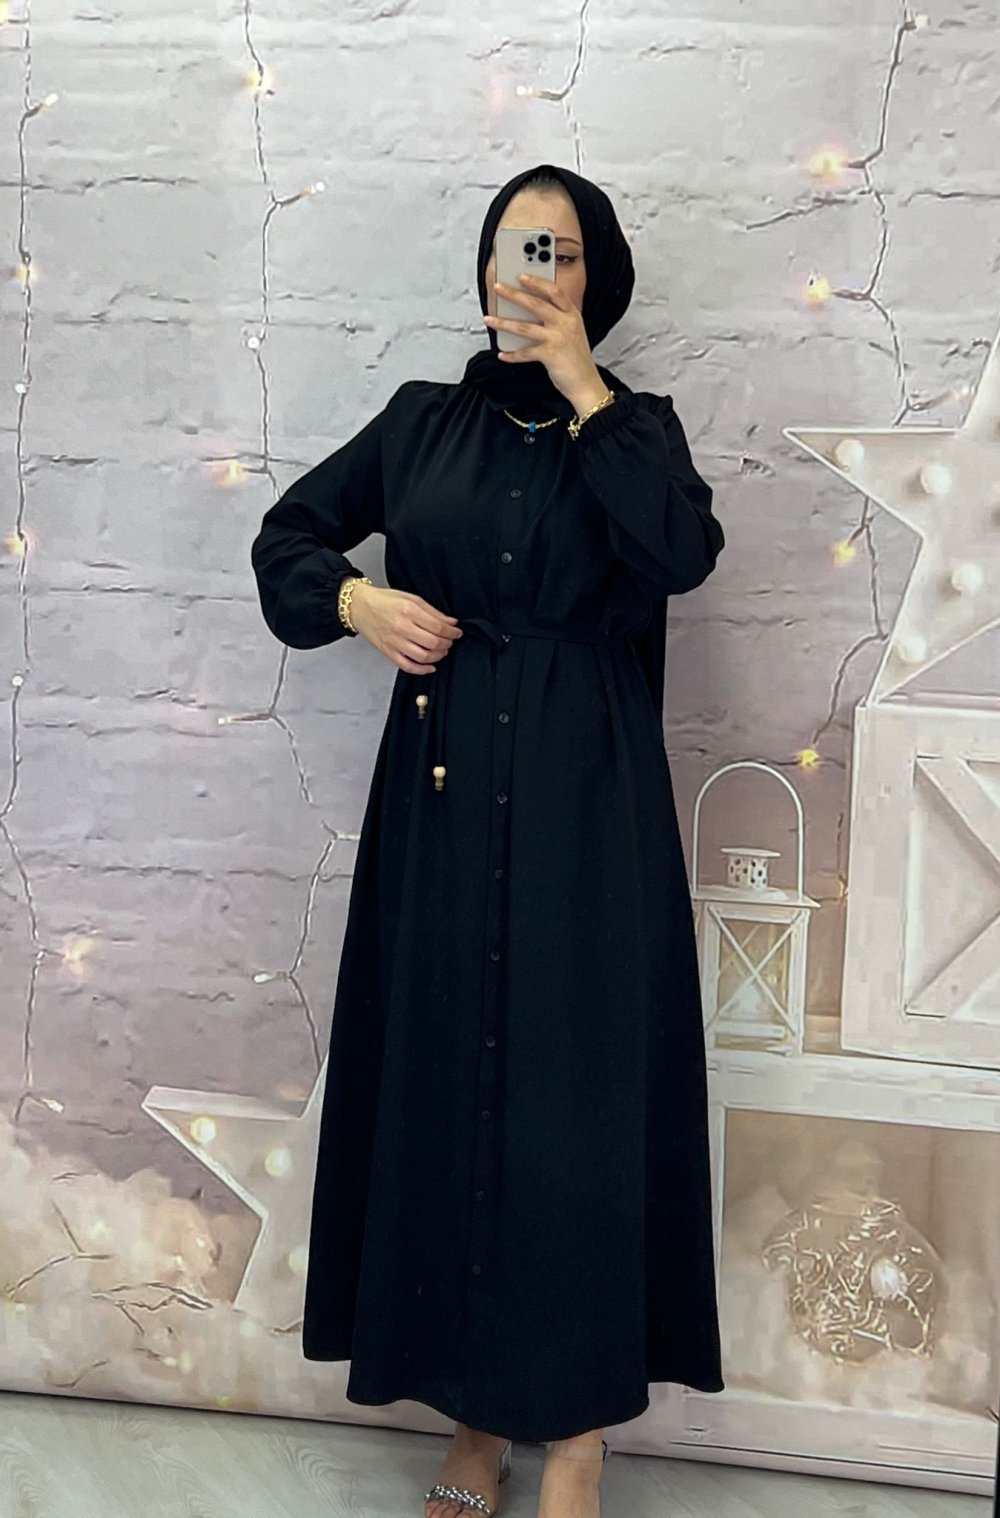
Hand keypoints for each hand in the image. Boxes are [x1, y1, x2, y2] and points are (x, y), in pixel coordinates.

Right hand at [347, 582, 462, 673]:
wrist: (360, 607)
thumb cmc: (384, 601)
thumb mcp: (411, 598)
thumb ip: (432, 611)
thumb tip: (450, 622)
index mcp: (409, 611)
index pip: (438, 627)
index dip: (452, 632)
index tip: (457, 632)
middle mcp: (402, 627)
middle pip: (433, 643)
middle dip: (447, 644)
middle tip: (450, 641)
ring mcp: (394, 642)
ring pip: (423, 656)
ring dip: (438, 656)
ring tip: (442, 651)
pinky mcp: (388, 652)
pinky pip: (408, 666)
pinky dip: (422, 670)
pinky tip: (430, 666)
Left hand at [483, 274, 608, 413]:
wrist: (586, 383)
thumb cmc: (577, 359)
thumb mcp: (572, 332)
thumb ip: (557, 320)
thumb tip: (528, 312)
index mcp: (572, 315)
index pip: (555, 291)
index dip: (537, 282)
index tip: (522, 276)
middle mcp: (566, 323)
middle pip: (536, 304)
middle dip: (513, 294)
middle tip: (498, 288)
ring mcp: (558, 338)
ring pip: (524, 327)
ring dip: (503, 323)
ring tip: (489, 319)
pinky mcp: (550, 355)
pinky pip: (525, 353)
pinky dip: (512, 355)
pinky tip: (502, 354)